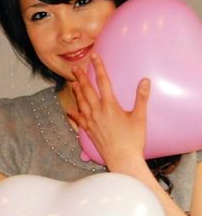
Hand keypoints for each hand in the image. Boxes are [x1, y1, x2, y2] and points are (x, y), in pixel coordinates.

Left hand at [67, 53, 149, 167]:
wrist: (122, 158)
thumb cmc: (133, 139)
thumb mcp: (140, 117)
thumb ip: (141, 98)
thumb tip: (145, 81)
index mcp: (110, 105)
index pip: (103, 81)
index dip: (98, 67)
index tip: (94, 56)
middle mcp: (97, 111)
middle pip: (87, 90)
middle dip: (80, 77)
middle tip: (74, 67)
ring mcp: (91, 121)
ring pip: (80, 102)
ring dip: (76, 91)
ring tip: (72, 82)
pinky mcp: (88, 130)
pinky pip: (78, 119)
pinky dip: (73, 113)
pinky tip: (68, 110)